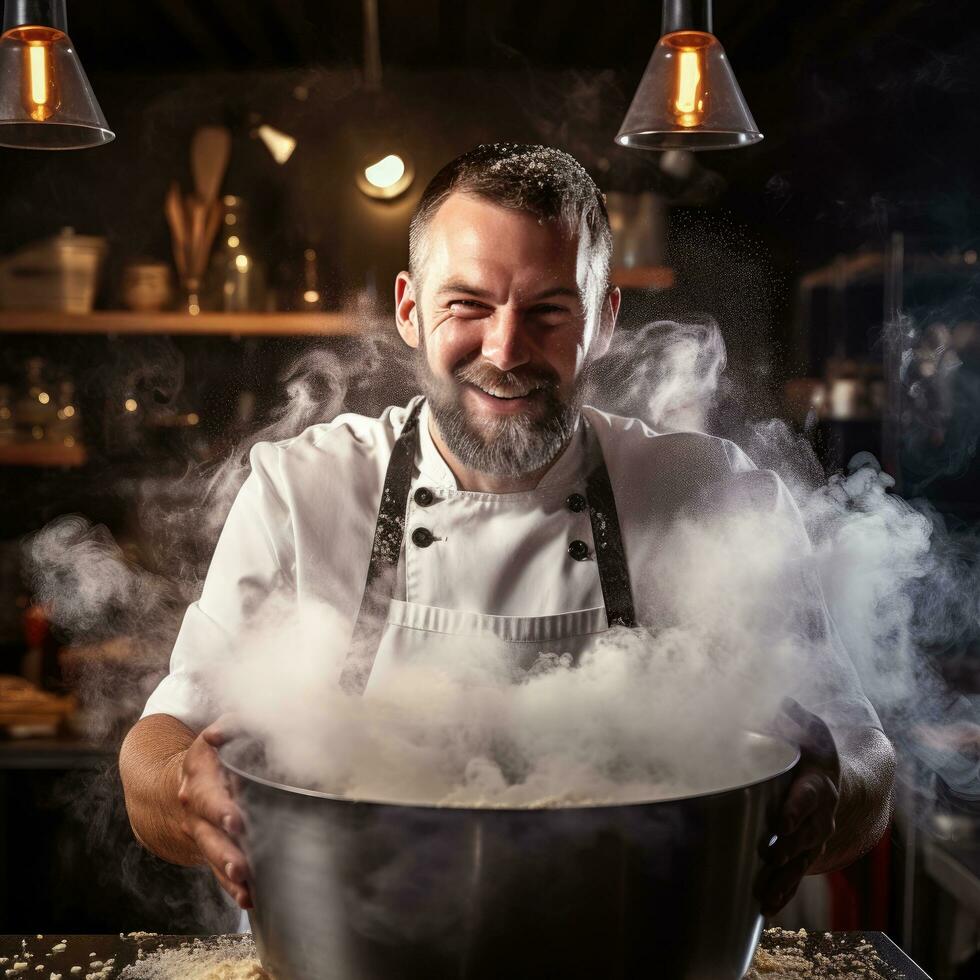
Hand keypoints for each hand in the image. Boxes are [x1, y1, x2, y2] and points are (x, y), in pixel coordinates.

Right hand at [177, 714, 252, 908]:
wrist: (174, 784)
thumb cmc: (210, 755)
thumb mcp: (214, 735)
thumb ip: (229, 726)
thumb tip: (222, 731)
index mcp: (199, 780)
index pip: (208, 797)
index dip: (221, 809)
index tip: (236, 820)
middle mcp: (196, 811)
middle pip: (210, 836)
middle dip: (226, 852)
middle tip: (241, 866)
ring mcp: (201, 833)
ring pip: (213, 857)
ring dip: (229, 875)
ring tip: (245, 888)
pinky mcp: (210, 849)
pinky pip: (218, 872)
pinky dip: (231, 887)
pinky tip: (248, 899)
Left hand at [757, 698, 839, 915]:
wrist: (845, 783)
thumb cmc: (817, 753)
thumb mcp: (810, 731)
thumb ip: (793, 717)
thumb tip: (781, 700)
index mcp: (818, 784)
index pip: (809, 797)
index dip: (797, 810)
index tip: (782, 822)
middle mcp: (820, 815)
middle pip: (806, 835)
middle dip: (788, 847)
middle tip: (769, 855)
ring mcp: (815, 837)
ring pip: (802, 861)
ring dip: (784, 878)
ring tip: (765, 896)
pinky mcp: (807, 852)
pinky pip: (797, 875)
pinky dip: (783, 891)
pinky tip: (765, 907)